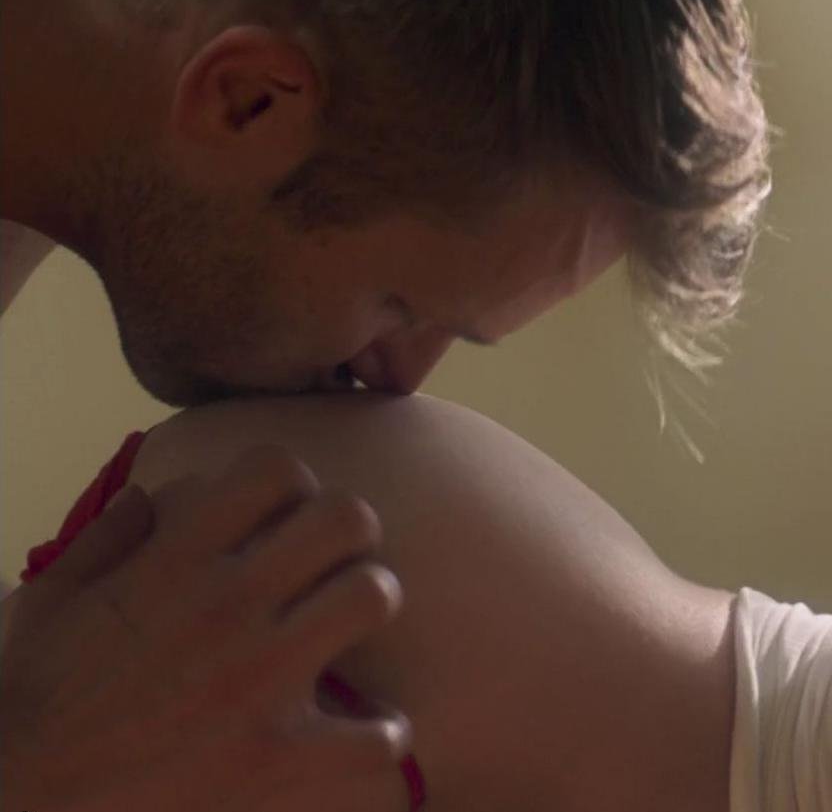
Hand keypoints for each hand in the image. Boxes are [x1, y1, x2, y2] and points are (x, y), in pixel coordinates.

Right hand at [0, 447, 413, 811]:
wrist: (24, 799)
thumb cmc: (33, 698)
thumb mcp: (50, 602)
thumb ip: (106, 540)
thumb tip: (150, 497)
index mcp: (173, 562)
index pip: (277, 469)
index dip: (291, 483)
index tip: (282, 514)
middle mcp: (226, 606)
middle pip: (347, 518)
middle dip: (348, 532)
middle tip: (330, 561)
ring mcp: (260, 678)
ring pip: (374, 595)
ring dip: (369, 605)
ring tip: (345, 625)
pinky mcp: (278, 754)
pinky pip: (377, 733)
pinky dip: (381, 735)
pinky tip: (362, 730)